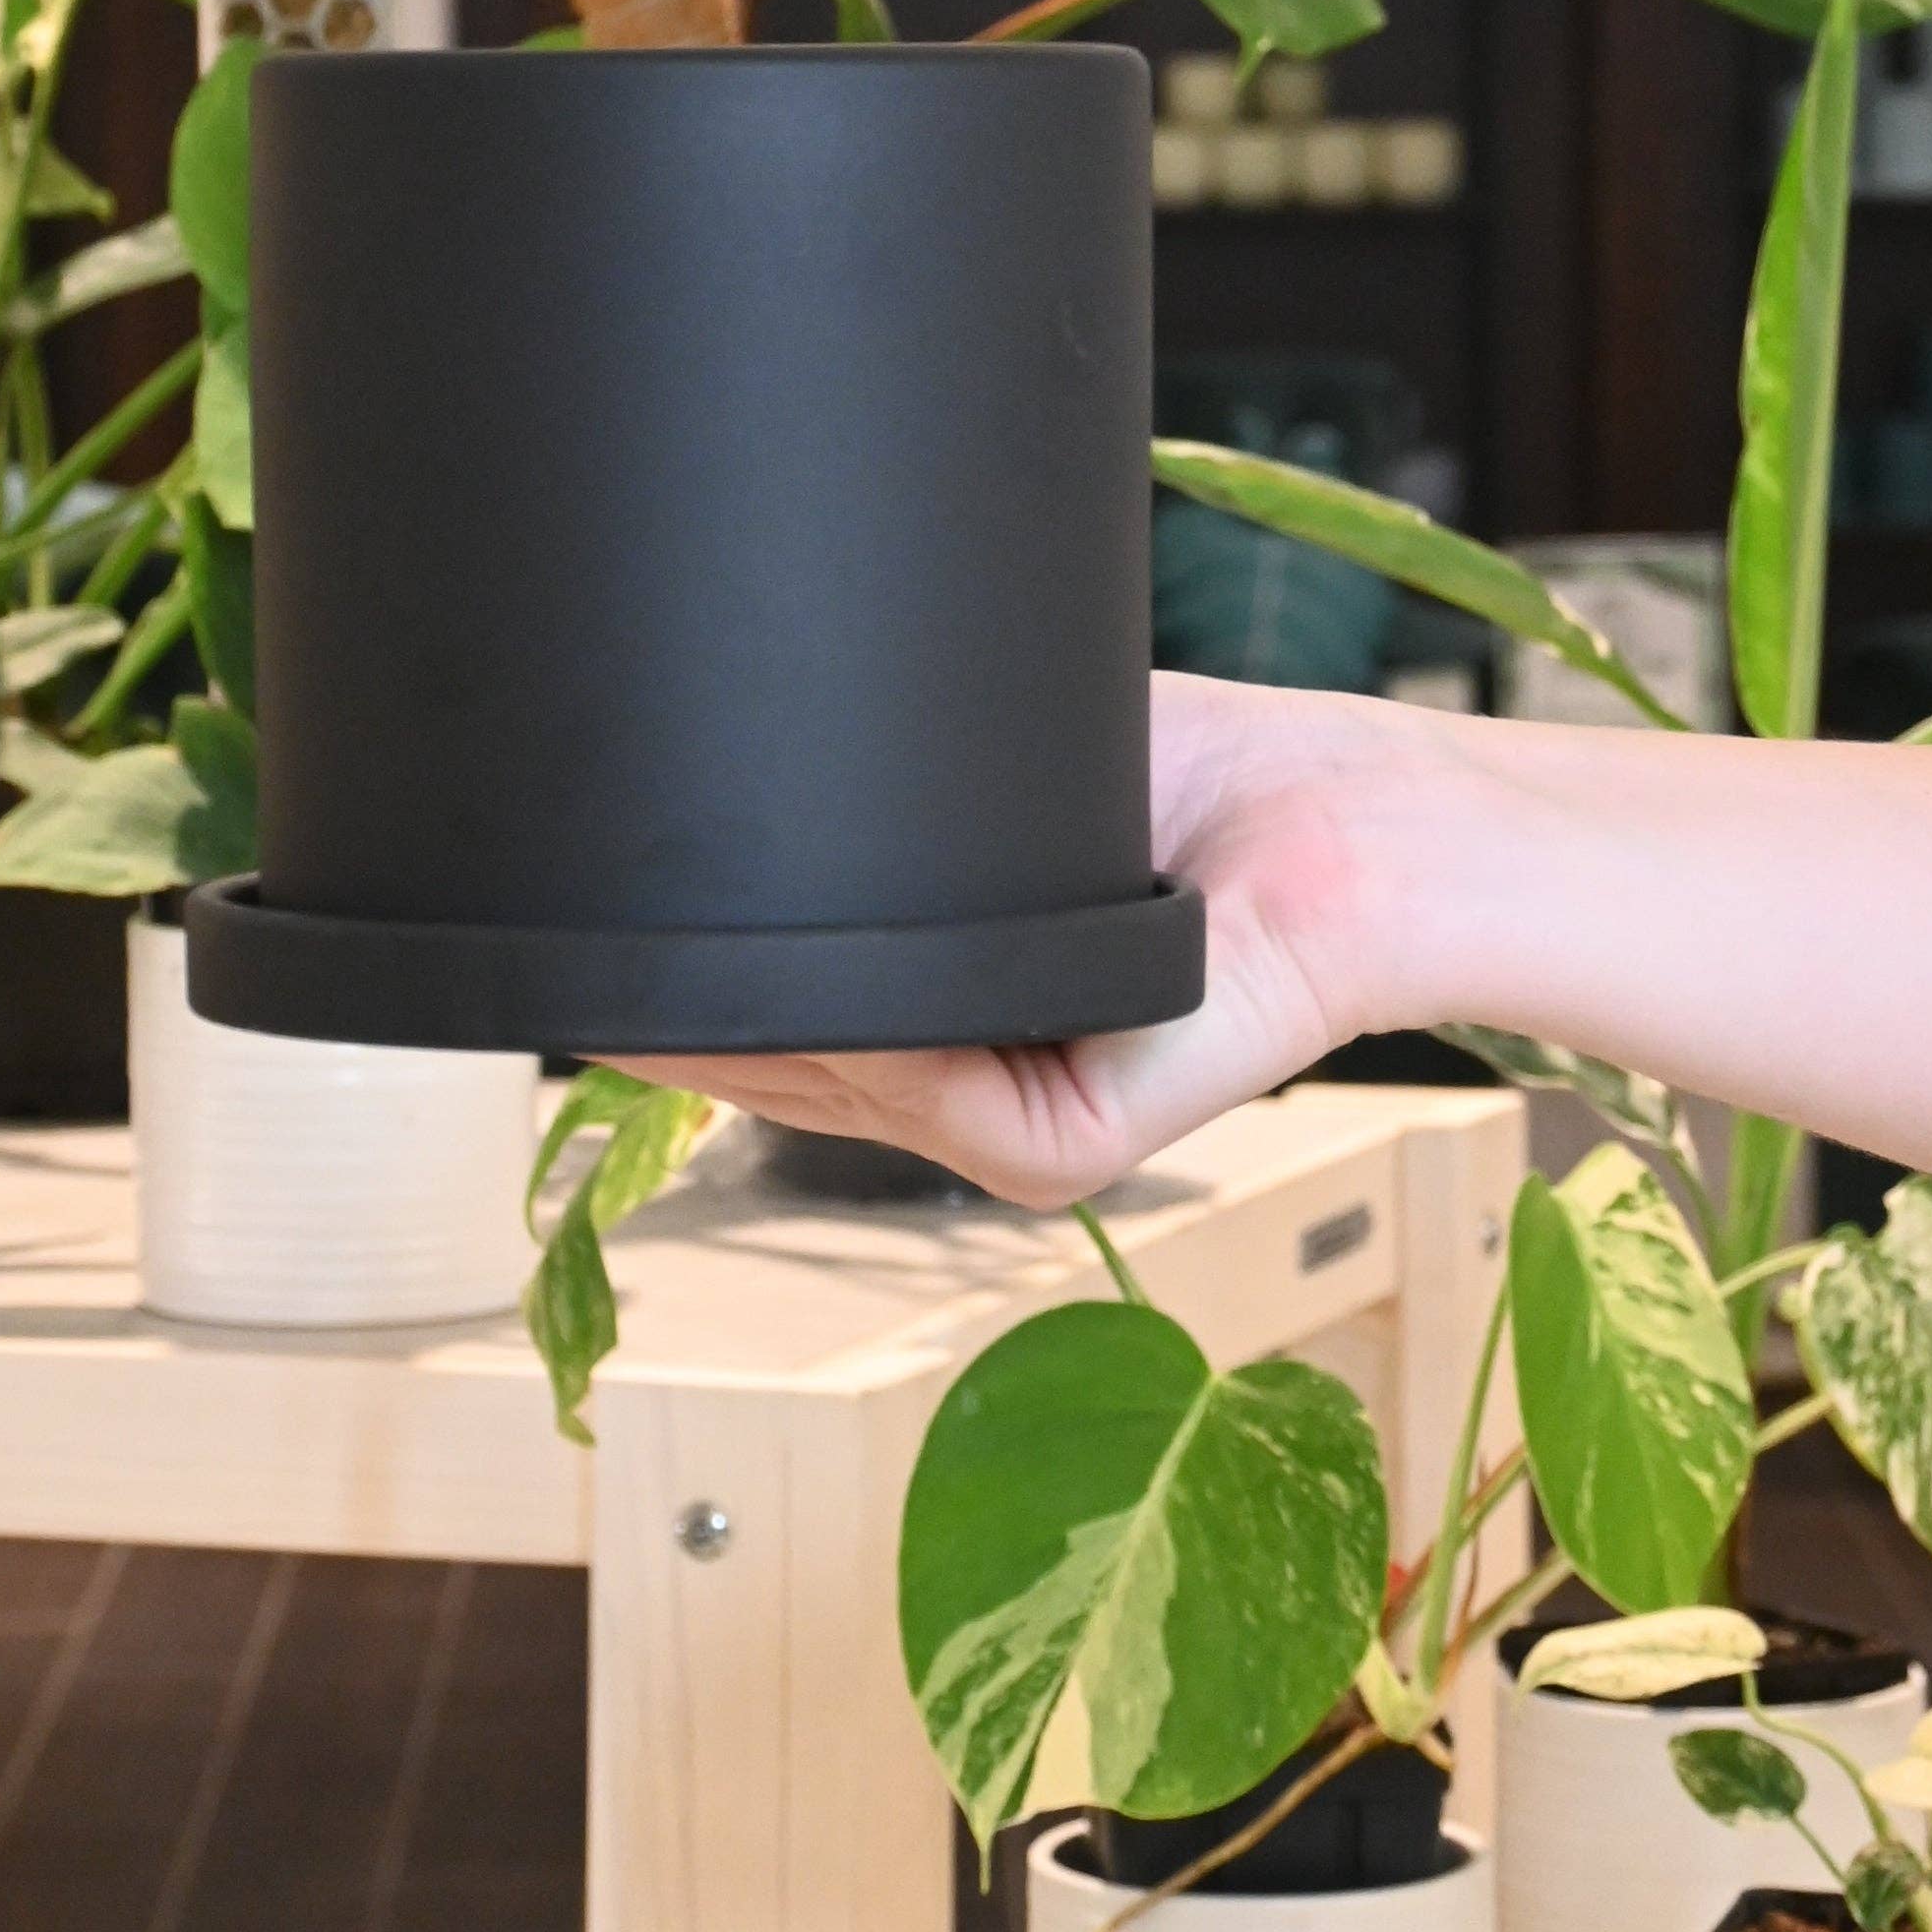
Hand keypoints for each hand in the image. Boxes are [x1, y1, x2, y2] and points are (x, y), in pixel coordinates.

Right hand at [622, 672, 1439, 1210]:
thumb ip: (888, 820)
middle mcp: (967, 1100)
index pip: (778, 1031)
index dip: (678, 988)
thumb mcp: (1007, 788)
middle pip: (773, 1065)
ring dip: (763, 1000)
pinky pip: (918, 1091)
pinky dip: (876, 1022)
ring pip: (827, 1078)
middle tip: (592, 904)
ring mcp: (1009, 1136)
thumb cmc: (1206, 781)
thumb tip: (724, 801)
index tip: (584, 915)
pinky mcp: (1062, 1150)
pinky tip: (848, 954)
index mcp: (945, 1028)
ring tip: (713, 898)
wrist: (1347, 820)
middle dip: (682, 997)